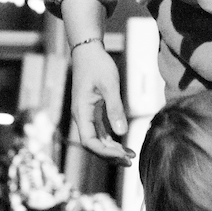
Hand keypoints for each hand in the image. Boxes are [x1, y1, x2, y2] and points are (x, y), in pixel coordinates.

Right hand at [70, 41, 133, 165]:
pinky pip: (100, 131)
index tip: (122, 154)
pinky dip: (111, 139)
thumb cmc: (97, 64)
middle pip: (93, 145)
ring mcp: (86, 115)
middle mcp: (81, 116)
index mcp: (81, 112)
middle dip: (110, 155)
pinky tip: (123, 144)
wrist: (88, 50)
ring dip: (112, 149)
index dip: (105, 152)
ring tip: (130, 155)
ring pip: (97, 140)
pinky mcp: (92, 112)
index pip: (90, 142)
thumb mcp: (109, 85)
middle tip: (130, 160)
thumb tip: (121, 132)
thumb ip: (114, 108)